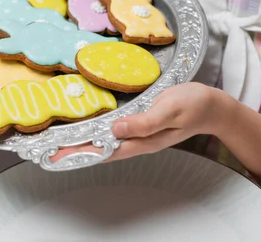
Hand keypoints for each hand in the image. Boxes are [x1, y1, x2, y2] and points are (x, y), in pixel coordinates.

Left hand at [51, 83, 223, 162]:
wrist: (212, 106)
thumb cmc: (193, 105)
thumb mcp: (170, 109)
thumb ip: (145, 122)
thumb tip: (116, 129)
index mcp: (144, 140)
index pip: (105, 151)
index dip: (80, 153)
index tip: (57, 155)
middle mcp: (139, 141)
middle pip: (101, 151)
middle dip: (75, 151)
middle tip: (48, 151)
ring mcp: (140, 135)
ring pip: (107, 143)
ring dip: (85, 144)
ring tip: (62, 143)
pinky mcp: (142, 125)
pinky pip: (115, 133)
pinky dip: (99, 133)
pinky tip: (90, 129)